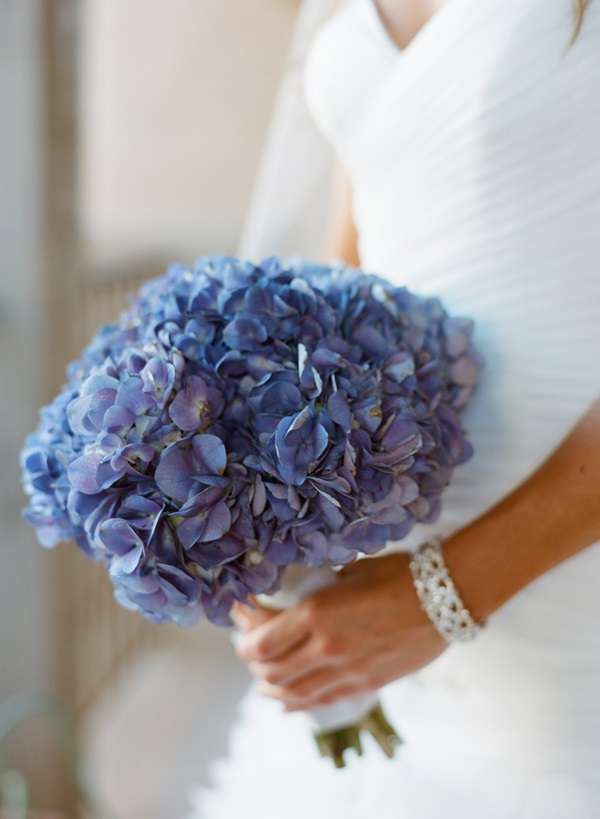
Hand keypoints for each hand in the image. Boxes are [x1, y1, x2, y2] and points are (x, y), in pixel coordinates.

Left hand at [231, 553, 447, 710]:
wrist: (446, 597)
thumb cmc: (399, 574)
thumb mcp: (350, 571)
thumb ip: (322, 588)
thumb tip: (303, 593)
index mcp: (317, 613)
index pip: (262, 639)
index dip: (243, 631)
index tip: (238, 614)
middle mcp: (325, 648)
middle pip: (270, 670)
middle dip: (251, 659)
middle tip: (248, 644)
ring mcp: (346, 672)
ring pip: (291, 693)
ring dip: (269, 686)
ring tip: (262, 677)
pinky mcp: (365, 684)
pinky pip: (320, 701)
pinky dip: (295, 703)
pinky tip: (286, 700)